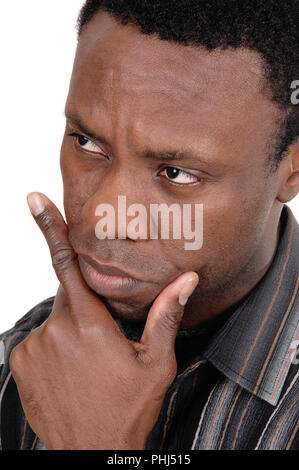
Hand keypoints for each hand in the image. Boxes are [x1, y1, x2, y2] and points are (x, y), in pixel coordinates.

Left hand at [9, 192, 198, 449]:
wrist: (91, 452)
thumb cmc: (127, 408)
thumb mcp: (155, 363)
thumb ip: (166, 315)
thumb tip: (187, 280)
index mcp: (90, 323)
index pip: (69, 264)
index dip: (51, 228)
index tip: (34, 199)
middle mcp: (55, 330)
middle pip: (69, 295)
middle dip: (87, 305)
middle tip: (105, 339)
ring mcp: (34, 347)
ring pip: (56, 319)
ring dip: (72, 330)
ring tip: (90, 364)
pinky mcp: (21, 362)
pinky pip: (39, 340)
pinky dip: (54, 346)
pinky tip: (71, 373)